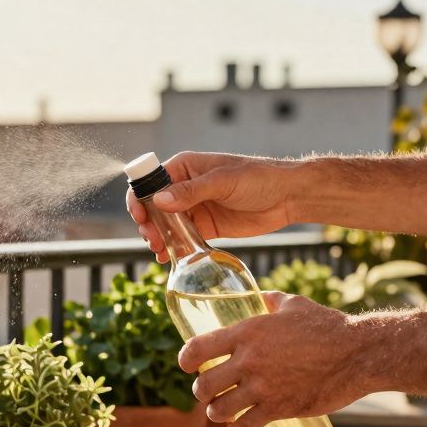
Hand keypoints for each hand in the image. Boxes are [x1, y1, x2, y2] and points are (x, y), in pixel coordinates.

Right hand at [127, 152, 303, 260]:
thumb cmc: (258, 178)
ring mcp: (194, 208)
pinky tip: (169, 258)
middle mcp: (184, 187)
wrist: (287, 196)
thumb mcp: (223, 182)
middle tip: (153, 240)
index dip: (139, 198)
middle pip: (153, 207)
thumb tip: (160, 201)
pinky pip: (182, 239)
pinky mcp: (205, 227)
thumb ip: (191, 192)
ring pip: (165, 226)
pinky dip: (173, 249)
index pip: (149, 181)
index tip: (140, 217)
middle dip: (148, 224)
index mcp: (184, 168)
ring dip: (157, 238)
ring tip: (160, 252)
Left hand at [179, 292, 369, 426]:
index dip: (184, 358)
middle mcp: (248, 361)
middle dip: (202, 390)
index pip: (197, 348)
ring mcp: (262, 388)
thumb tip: (258, 298)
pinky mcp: (279, 409)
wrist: (356, 354)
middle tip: (208, 392)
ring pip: (220, 409)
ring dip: (215, 413)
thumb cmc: (326, 325)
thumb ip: (270, 301)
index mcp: (246, 333)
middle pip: (204, 384)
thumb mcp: (293, 304)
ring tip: (219, 412)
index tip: (184, 364)